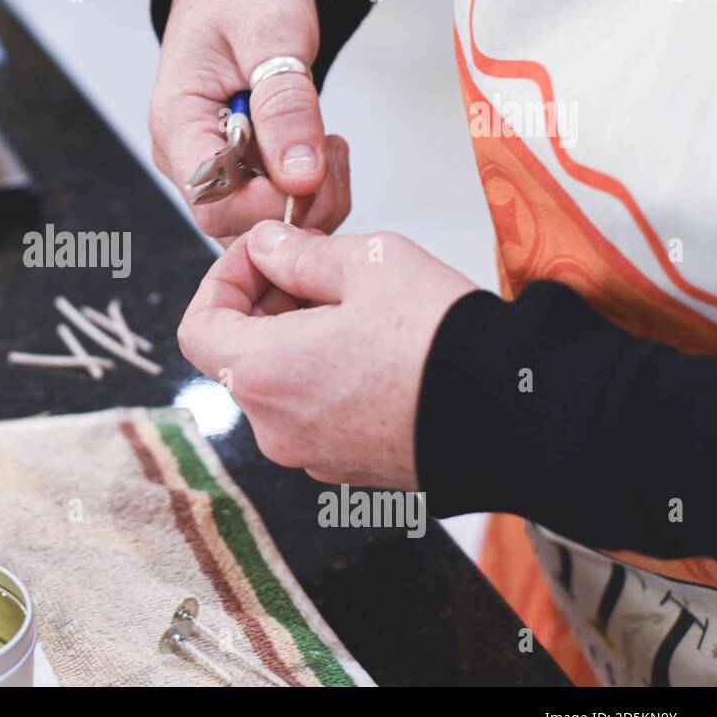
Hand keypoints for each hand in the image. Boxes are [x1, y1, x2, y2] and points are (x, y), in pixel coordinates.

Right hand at [150, 0, 347, 242]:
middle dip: (296, 204)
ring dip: (309, 199)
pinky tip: (319, 148)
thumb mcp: (272, 34)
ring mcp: (210, 169)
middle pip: (235, 225)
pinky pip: (272, 207)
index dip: (269, 203)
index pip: (213, 203)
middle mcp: (185, 159)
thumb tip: (300, 178)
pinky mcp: (237, 172)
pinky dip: (310, 191)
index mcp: (177, 126)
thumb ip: (285, 105)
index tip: (312, 169)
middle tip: (330, 149)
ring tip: (327, 142)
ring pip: (258, 224)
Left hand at [177, 221, 477, 489]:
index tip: (263, 254)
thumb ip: (299, 253)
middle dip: (268, 302)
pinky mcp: (351, 469)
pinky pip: (318, 412)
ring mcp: (312, 455)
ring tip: (358, 303)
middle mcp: (274, 427)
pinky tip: (377, 346)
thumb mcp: (367, 263)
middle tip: (317, 267)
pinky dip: (328, 375)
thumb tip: (267, 247)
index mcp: (262, 374)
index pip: (198, 326)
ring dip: (300, 338)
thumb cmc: (441, 340)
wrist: (517, 416)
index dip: (222, 280)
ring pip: (282, 383)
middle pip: (240, 354)